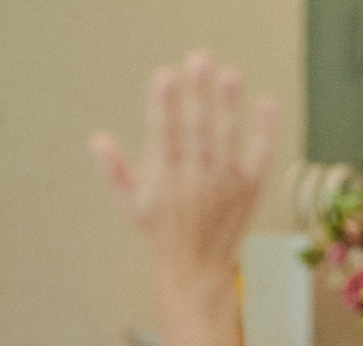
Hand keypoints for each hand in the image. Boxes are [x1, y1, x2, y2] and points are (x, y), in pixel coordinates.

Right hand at [90, 51, 277, 288]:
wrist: (196, 269)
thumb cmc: (162, 233)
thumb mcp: (130, 205)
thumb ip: (114, 171)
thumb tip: (95, 140)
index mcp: (165, 177)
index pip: (163, 134)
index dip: (164, 105)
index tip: (164, 76)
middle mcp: (195, 177)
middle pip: (197, 128)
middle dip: (198, 94)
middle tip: (199, 60)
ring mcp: (225, 183)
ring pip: (227, 138)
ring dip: (229, 106)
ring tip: (230, 75)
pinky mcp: (249, 189)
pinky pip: (259, 156)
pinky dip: (264, 132)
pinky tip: (266, 104)